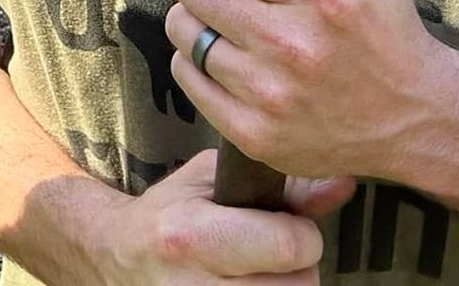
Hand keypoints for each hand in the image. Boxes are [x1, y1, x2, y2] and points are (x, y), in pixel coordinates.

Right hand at [77, 150, 340, 283]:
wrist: (118, 259)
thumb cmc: (169, 215)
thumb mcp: (211, 182)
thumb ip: (278, 186)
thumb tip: (341, 183)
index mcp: (192, 235)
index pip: (290, 245)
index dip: (299, 232)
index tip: (282, 224)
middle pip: (301, 285)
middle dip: (296, 266)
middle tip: (268, 253)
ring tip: (256, 272)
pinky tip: (248, 285)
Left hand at [167, 0, 451, 184]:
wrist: (418, 117)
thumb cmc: (384, 18)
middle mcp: (293, 44)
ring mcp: (270, 95)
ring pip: (183, 27)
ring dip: (203, 15)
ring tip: (238, 20)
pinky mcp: (253, 134)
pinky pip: (186, 73)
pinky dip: (200, 59)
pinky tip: (236, 56)